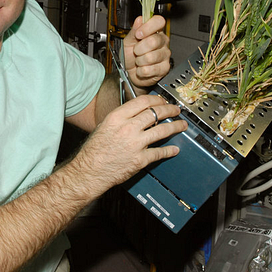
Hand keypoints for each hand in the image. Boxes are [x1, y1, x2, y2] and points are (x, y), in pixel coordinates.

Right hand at [71, 94, 186, 192]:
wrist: (89, 171)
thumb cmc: (94, 150)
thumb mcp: (105, 126)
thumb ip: (122, 118)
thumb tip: (137, 113)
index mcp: (117, 117)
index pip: (143, 101)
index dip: (156, 99)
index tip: (162, 101)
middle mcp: (128, 128)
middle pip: (155, 113)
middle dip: (169, 110)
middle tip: (175, 110)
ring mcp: (136, 144)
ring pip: (162, 130)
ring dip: (175, 127)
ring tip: (181, 125)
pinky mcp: (140, 159)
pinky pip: (159, 152)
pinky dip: (169, 150)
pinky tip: (174, 149)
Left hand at [123, 15, 171, 93]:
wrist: (129, 73)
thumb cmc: (130, 56)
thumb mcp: (128, 41)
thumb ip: (134, 30)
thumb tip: (139, 19)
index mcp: (155, 32)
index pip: (159, 21)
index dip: (148, 27)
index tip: (138, 34)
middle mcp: (162, 42)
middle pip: (153, 41)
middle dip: (139, 48)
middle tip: (136, 51)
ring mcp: (165, 55)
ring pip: (150, 57)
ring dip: (139, 61)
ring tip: (139, 61)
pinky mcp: (164, 68)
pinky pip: (149, 69)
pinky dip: (140, 71)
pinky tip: (142, 68)